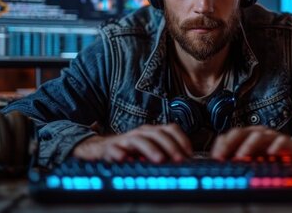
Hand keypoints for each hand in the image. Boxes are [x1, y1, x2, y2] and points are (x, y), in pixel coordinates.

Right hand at [72, 124, 192, 162]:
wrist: (101, 148)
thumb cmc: (131, 150)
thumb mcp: (150, 149)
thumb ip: (165, 152)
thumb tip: (184, 162)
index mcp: (152, 131)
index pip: (170, 129)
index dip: (182, 139)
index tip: (189, 154)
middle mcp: (141, 132)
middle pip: (157, 134)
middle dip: (170, 146)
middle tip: (179, 160)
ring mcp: (126, 139)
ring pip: (139, 140)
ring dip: (150, 149)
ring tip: (159, 160)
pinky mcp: (111, 148)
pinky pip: (115, 150)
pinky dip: (120, 154)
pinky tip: (126, 160)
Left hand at [210, 126, 291, 160]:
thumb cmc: (270, 159)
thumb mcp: (250, 160)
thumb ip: (235, 160)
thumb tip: (218, 166)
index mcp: (246, 136)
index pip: (229, 135)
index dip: (220, 146)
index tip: (215, 159)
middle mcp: (257, 134)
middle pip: (239, 132)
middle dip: (229, 144)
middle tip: (223, 158)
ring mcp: (272, 137)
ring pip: (257, 136)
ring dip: (247, 146)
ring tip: (240, 158)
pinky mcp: (287, 143)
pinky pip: (281, 141)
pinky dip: (275, 146)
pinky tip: (270, 154)